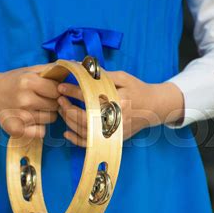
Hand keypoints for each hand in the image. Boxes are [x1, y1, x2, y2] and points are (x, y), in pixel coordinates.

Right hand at [0, 64, 59, 137]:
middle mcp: (25, 100)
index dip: (57, 90)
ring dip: (47, 114)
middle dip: (53, 102)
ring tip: (36, 108)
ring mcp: (21, 116)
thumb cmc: (14, 81)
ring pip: (51, 118)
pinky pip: (41, 132)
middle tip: (43, 99)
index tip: (50, 89)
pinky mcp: (17, 129)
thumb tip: (75, 64)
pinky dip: (39, 127)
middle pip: (55, 105)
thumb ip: (51, 69)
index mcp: (28, 82)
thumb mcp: (30, 70)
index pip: (57, 90)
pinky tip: (32, 120)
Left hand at [57, 70, 183, 146]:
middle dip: (67, 108)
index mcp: (118, 100)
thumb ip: (102, 75)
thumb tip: (81, 68)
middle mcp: (116, 118)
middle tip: (59, 99)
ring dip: (69, 121)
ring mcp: (114, 131)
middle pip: (84, 117)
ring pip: (85, 131)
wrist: (154, 107)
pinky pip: (91, 144)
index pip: (89, 96)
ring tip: (62, 110)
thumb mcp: (123, 77)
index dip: (72, 91)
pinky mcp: (113, 139)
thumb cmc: (137, 89)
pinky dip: (76, 140)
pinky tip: (67, 132)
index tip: (61, 87)